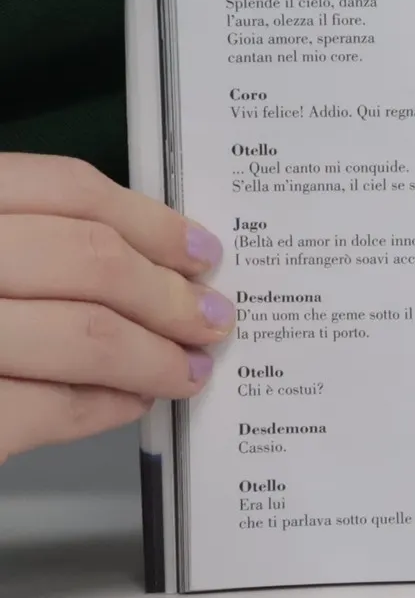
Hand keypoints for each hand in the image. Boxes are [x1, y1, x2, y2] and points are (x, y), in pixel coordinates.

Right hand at [0, 154, 231, 463]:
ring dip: (154, 357)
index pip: (64, 188)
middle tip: (211, 319)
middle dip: (168, 295)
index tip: (200, 251)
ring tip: (185, 369)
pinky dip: (104, 407)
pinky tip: (127, 403)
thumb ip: (20, 241)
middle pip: (89, 260)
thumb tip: (138, 257)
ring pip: (83, 336)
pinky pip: (46, 409)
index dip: (150, 220)